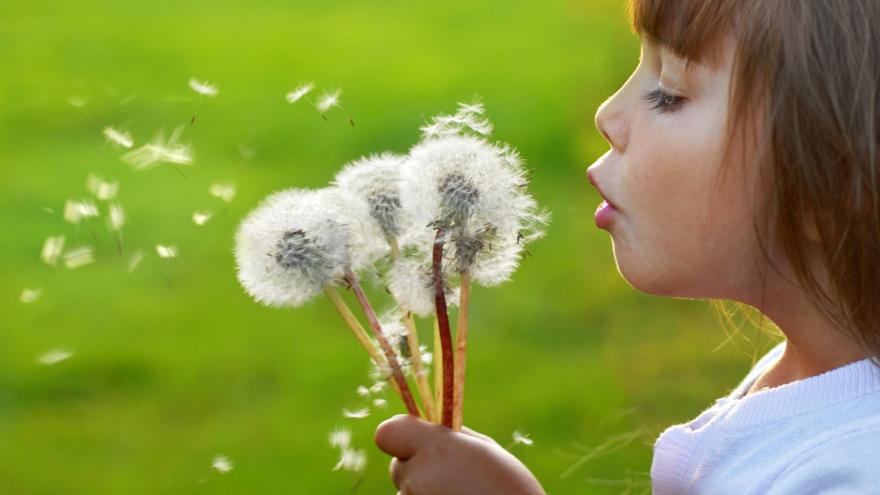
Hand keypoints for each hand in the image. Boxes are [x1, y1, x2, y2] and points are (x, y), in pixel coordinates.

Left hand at [374, 414, 545, 494]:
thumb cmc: (509, 488)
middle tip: (453, 479)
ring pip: (408, 494)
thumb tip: (430, 429)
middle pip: (399, 467)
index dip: (401, 437)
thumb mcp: (485, 449)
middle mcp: (417, 478)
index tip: (420, 444)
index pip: (387, 433)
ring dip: (425, 494)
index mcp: (434, 449)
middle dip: (419, 470)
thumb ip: (450, 437)